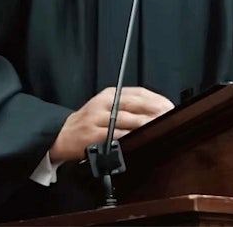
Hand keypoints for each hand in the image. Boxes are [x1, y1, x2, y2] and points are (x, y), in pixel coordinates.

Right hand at [48, 86, 173, 163]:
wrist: (62, 134)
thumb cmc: (88, 122)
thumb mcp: (106, 106)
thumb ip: (128, 106)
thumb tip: (155, 110)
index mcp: (110, 94)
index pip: (138, 92)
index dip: (155, 99)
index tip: (169, 106)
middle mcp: (104, 103)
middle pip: (135, 105)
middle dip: (154, 112)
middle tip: (168, 118)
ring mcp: (97, 118)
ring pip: (127, 120)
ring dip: (145, 125)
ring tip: (159, 128)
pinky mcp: (92, 134)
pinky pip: (115, 135)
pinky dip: (129, 137)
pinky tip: (139, 139)